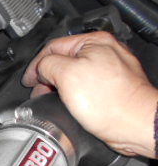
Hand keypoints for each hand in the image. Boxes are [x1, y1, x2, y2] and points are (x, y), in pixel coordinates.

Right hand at [22, 32, 157, 156]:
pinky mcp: (114, 86)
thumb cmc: (110, 102)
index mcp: (94, 41)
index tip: (29, 81)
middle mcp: (105, 51)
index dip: (36, 65)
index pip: (52, 47)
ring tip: (56, 100)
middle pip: (64, 59)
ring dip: (61, 86)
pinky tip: (73, 104)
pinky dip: (75, 93)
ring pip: (75, 73)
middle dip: (48, 77)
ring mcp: (111, 69)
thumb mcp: (66, 75)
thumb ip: (47, 65)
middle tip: (40, 92)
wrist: (136, 124)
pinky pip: (87, 85)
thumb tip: (41, 69)